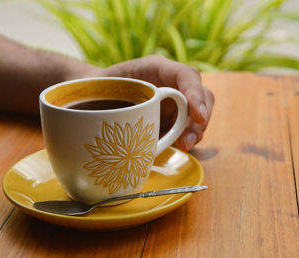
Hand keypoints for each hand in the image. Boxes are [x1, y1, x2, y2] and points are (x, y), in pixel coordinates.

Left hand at [91, 55, 213, 151]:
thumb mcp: (105, 82)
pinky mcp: (173, 119)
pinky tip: (179, 146)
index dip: (195, 95)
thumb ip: (114, 92)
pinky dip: (187, 138)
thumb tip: (119, 112)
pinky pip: (188, 128)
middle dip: (199, 119)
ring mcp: (175, 102)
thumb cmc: (100, 86)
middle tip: (186, 140)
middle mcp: (172, 84)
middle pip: (203, 96)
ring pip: (198, 114)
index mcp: (158, 69)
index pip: (186, 75)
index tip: (198, 116)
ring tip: (183, 145)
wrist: (95, 96)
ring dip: (195, 132)